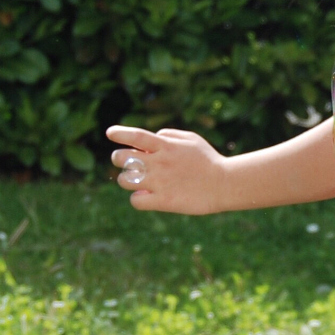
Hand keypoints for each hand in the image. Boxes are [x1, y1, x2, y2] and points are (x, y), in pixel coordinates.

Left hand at [106, 126, 230, 214]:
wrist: (224, 184)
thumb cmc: (208, 160)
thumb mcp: (191, 139)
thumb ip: (170, 135)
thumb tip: (153, 136)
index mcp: (166, 146)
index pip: (135, 136)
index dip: (120, 133)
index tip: (110, 133)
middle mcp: (159, 162)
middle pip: (123, 158)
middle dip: (119, 159)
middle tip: (127, 163)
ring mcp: (160, 182)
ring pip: (125, 180)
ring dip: (126, 180)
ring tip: (136, 181)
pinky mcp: (164, 201)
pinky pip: (136, 200)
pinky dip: (137, 198)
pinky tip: (145, 196)